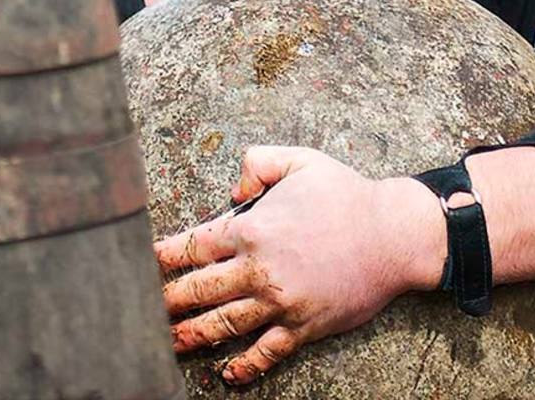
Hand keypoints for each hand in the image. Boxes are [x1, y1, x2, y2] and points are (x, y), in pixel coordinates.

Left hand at [154, 146, 444, 385]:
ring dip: (191, 336)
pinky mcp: (303, 326)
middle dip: (166, 301)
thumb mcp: (302, 160)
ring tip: (167, 343)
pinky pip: (267, 352)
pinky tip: (227, 374)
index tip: (144, 264)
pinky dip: (245, 367)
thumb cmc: (347, 194)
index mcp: (253, 228)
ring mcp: (280, 302)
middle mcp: (259, 269)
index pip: (193, 246)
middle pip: (197, 291)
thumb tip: (233, 186)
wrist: (393, 234)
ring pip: (223, 325)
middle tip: (141, 310)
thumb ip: (259, 162)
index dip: (163, 256)